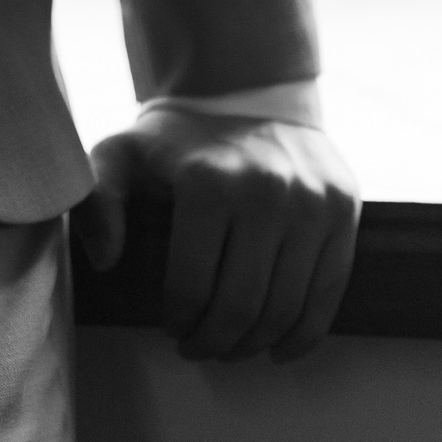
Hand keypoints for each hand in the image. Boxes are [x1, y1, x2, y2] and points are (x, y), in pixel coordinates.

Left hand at [74, 106, 359, 360]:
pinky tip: (279, 348)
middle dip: (215, 342)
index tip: (171, 330)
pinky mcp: (343, 209)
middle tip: (199, 348)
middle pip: (240, 305)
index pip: (190, 286)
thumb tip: (105, 262)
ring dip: (255, 343)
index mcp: (208, 182)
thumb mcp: (122, 155)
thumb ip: (99, 202)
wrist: (247, 93)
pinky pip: (328, 291)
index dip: (178, 321)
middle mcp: (265, 191)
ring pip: (284, 307)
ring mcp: (310, 201)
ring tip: (232, 347)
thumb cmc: (178, 140)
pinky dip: (304, 333)